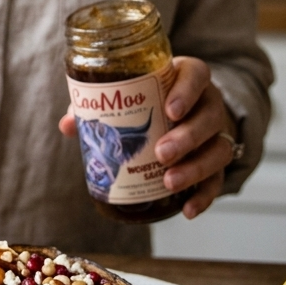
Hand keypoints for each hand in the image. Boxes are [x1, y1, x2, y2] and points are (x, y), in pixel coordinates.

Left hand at [58, 56, 236, 219]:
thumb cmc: (148, 100)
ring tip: (169, 182)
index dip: (187, 91)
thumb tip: (67, 126)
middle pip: (209, 117)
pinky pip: (218, 179)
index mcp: (187, 79)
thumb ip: (99, 107)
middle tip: (161, 153)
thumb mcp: (127, 96)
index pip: (197, 75)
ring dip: (195, 168)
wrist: (182, 114)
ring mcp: (216, 133)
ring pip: (218, 149)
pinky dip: (204, 196)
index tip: (170, 110)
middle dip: (186, 137)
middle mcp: (207, 103)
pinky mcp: (216, 160)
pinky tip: (187, 209)